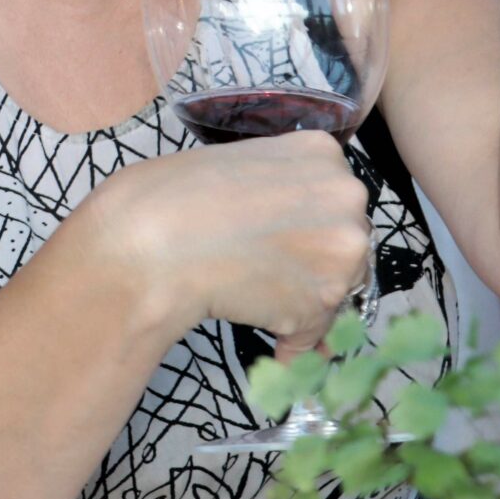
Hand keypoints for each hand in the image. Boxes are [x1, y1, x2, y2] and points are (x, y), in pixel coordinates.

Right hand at [84, 130, 371, 355]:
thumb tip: (285, 229)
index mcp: (322, 152)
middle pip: (345, 241)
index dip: (307, 224)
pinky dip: (295, 345)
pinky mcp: (326, 301)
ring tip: (260, 307)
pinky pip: (317, 334)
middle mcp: (346, 196)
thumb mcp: (235, 165)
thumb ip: (276, 187)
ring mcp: (342, 250)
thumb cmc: (171, 197)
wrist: (153, 243)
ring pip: (337, 288)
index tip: (280, 239)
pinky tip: (274, 346)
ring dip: (305, 304)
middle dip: (314, 263)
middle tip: (268, 274)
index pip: (333, 198)